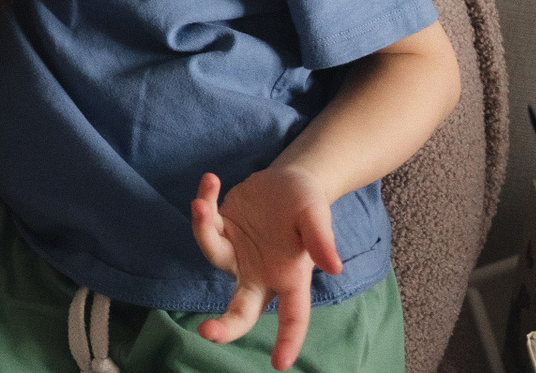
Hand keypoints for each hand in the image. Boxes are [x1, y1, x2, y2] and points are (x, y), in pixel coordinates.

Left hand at [190, 167, 342, 369]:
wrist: (288, 180)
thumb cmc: (307, 203)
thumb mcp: (316, 214)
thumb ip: (321, 239)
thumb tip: (334, 268)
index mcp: (289, 278)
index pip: (292, 316)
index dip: (288, 340)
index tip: (279, 363)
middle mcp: (260, 273)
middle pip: (240, 310)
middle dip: (224, 326)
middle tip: (206, 332)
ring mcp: (237, 253)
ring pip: (213, 254)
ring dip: (203, 229)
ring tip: (202, 202)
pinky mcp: (220, 230)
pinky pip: (205, 224)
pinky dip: (204, 203)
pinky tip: (211, 180)